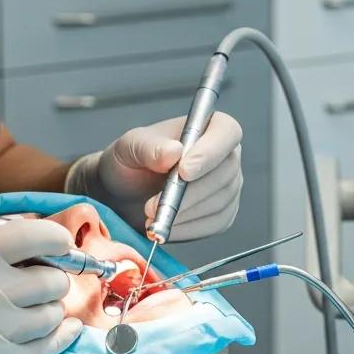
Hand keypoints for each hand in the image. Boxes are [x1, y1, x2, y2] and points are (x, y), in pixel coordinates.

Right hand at [0, 220, 81, 353]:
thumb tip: (30, 232)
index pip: (33, 236)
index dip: (55, 237)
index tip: (59, 242)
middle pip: (51, 280)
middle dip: (51, 278)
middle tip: (40, 283)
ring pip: (52, 316)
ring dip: (49, 311)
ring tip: (33, 311)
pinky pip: (46, 351)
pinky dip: (58, 337)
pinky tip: (59, 330)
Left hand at [66, 112, 242, 240]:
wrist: (125, 192)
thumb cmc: (131, 161)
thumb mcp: (130, 147)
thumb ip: (150, 147)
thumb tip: (174, 152)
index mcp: (208, 126)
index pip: (227, 132)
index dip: (210, 153)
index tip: (183, 171)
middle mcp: (226, 155)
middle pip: (225, 173)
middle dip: (189, 193)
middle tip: (153, 205)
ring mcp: (228, 186)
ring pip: (219, 202)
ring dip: (182, 213)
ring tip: (151, 214)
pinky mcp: (222, 213)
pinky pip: (214, 224)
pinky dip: (186, 228)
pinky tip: (165, 224)